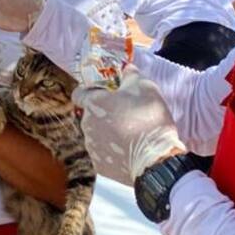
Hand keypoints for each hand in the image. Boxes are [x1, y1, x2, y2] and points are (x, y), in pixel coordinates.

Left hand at [73, 68, 184, 184]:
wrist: (155, 162)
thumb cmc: (149, 121)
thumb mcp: (146, 87)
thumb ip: (131, 75)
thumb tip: (126, 68)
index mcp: (93, 104)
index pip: (79, 93)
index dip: (90, 90)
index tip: (105, 92)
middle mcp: (87, 125)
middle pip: (90, 114)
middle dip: (103, 112)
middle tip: (125, 112)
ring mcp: (92, 147)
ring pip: (96, 134)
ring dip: (108, 131)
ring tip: (130, 133)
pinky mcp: (100, 165)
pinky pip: (103, 152)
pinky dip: (113, 149)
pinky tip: (129, 150)